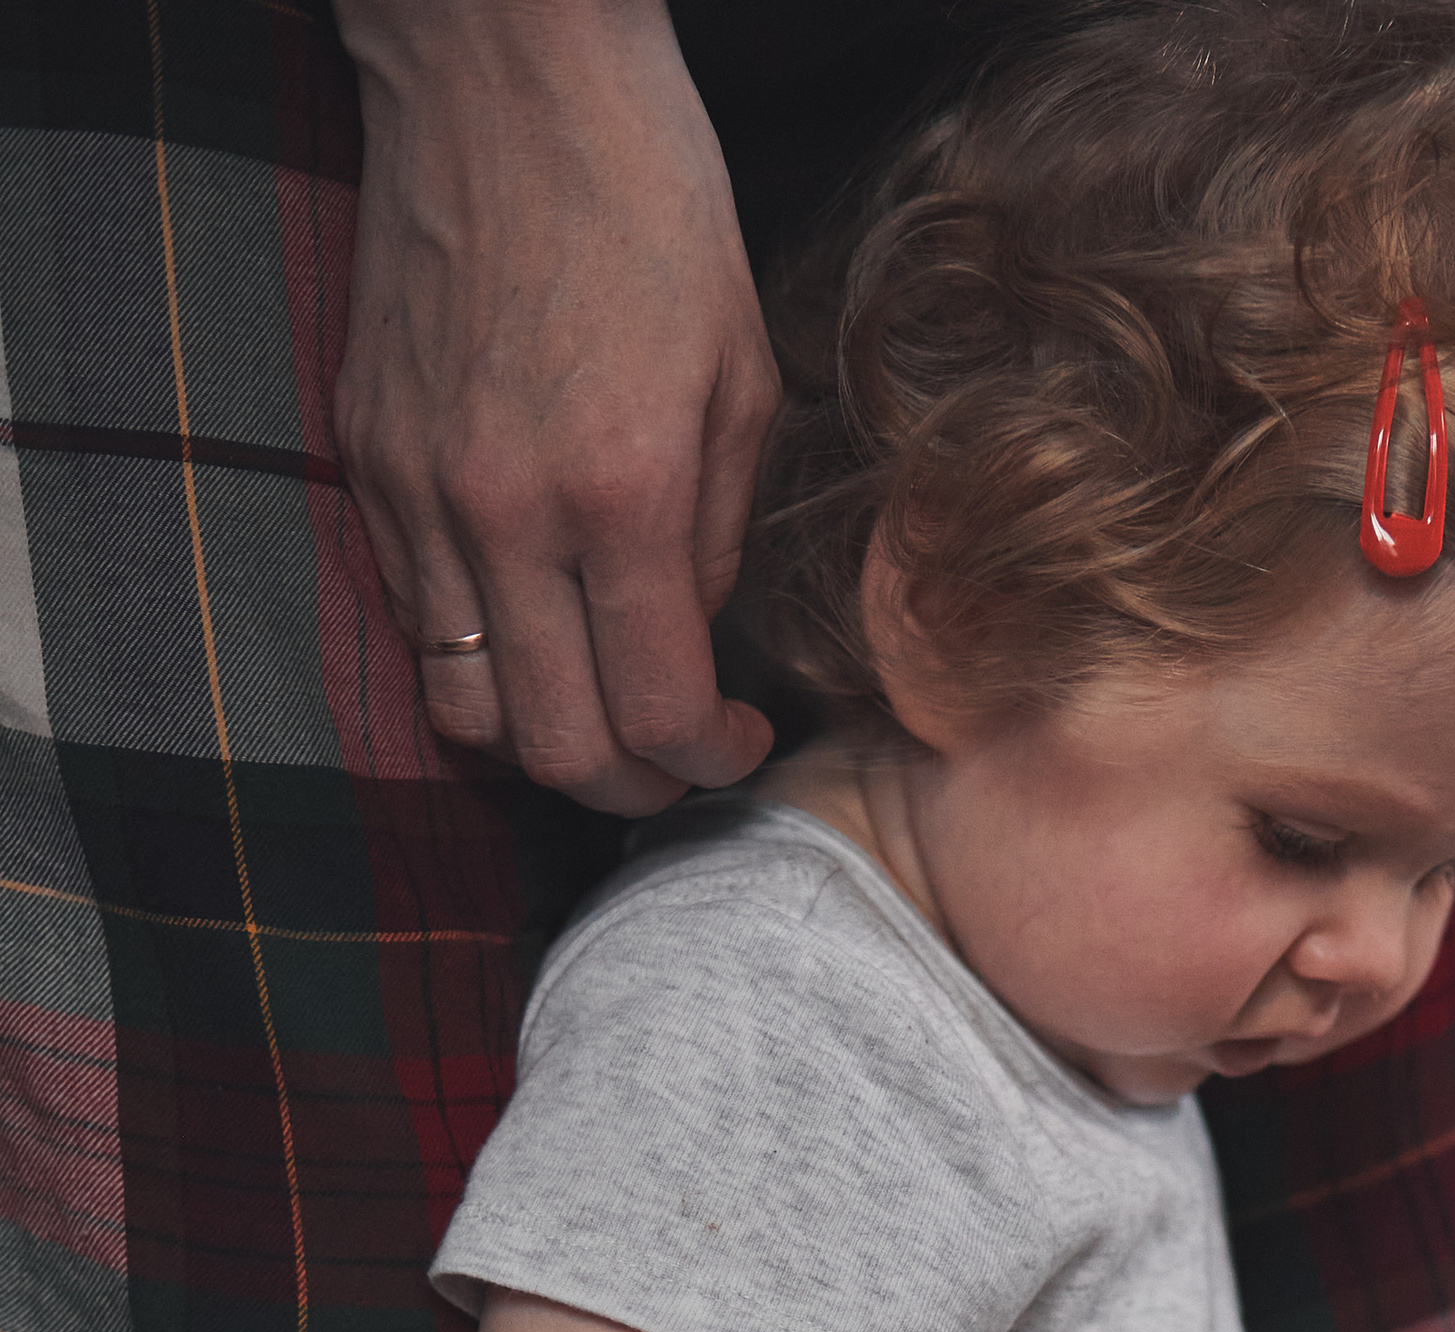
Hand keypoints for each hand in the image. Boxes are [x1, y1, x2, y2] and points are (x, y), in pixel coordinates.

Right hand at [335, 0, 780, 813]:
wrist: (502, 77)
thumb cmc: (647, 205)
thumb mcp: (741, 378)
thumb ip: (715, 536)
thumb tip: (691, 640)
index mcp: (621, 493)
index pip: (655, 714)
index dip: (708, 762)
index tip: (736, 743)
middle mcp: (507, 513)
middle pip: (553, 751)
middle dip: (629, 787)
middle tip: (673, 762)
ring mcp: (421, 492)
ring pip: (465, 712)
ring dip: (540, 744)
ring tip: (599, 713)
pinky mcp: (368, 458)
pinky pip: (417, 621)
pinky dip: (478, 660)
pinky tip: (534, 627)